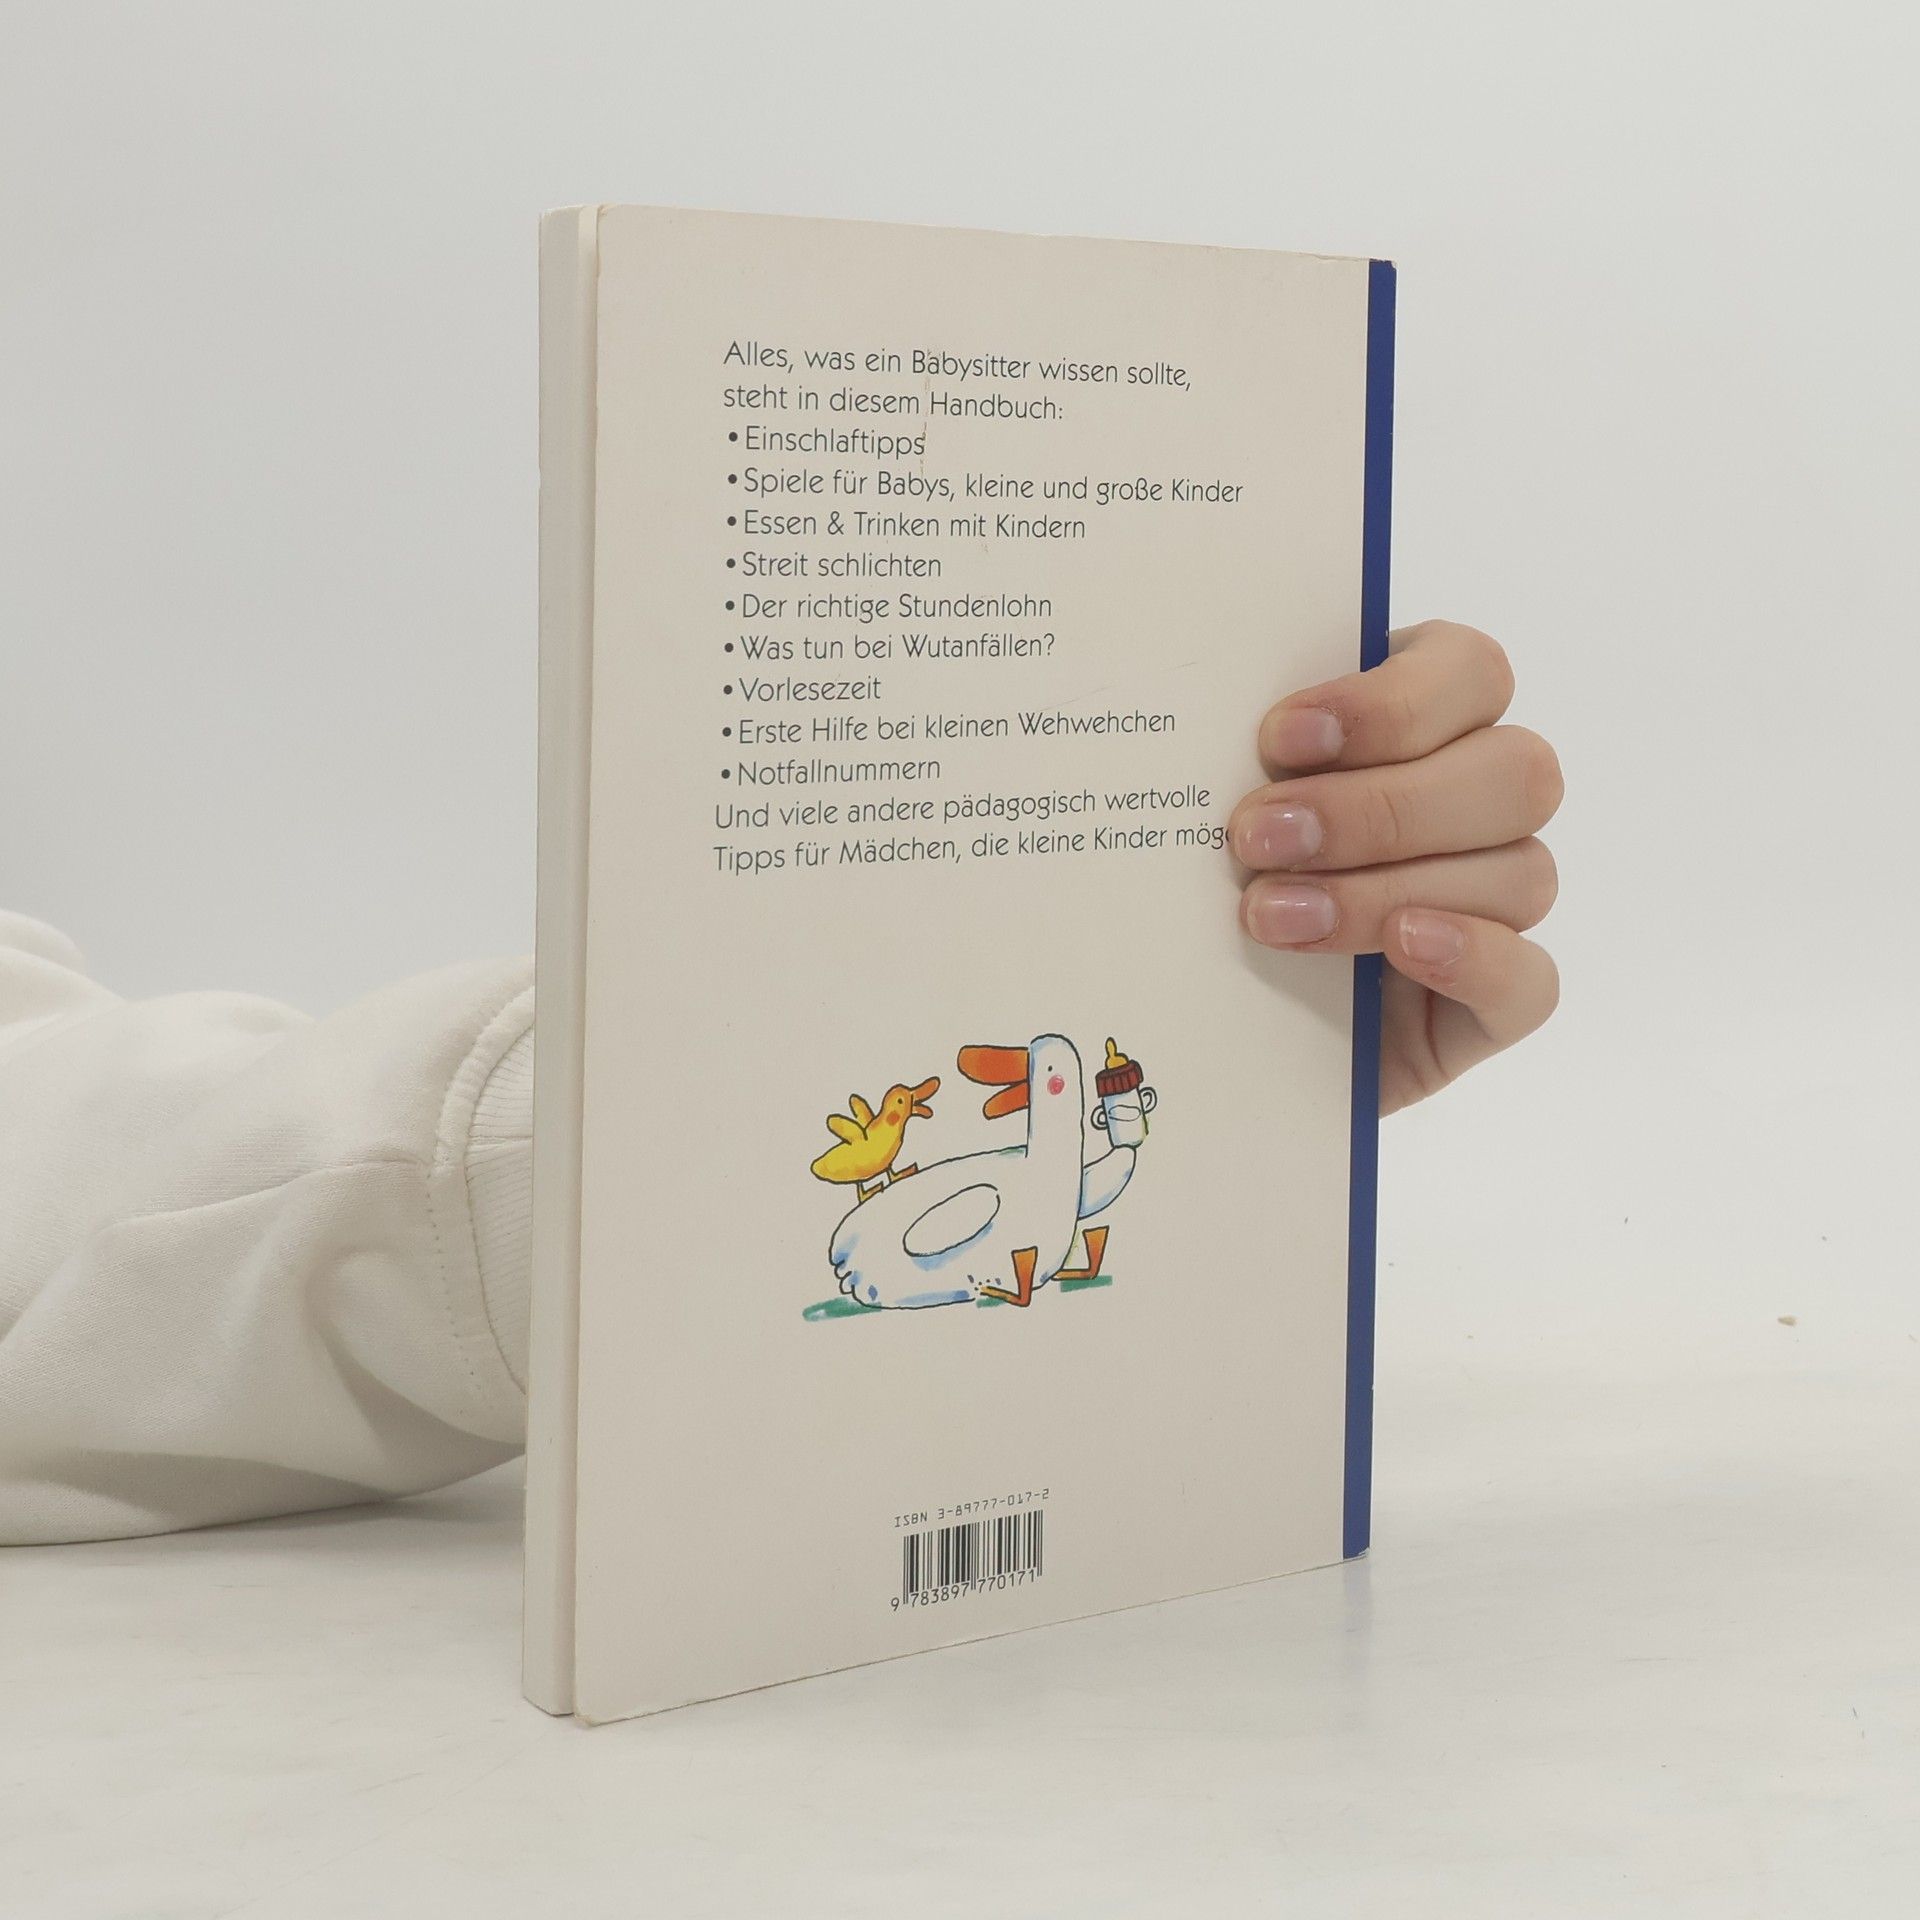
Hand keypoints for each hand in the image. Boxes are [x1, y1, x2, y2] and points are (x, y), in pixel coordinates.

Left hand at [1230, 621, 1561, 1113]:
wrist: (1200, 1018)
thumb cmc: (1212, 877)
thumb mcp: (1216, 800)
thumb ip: (1235, 749)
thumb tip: (1204, 719)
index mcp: (1428, 721)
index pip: (1469, 672)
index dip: (1388, 701)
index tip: (1280, 738)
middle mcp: (1481, 804)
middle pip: (1512, 772)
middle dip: (1378, 806)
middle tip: (1258, 836)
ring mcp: (1499, 904)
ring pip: (1518, 871)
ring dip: (1386, 889)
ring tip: (1272, 914)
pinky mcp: (1496, 1000)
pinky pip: (1530, 978)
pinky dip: (1472, 957)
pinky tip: (1402, 945)